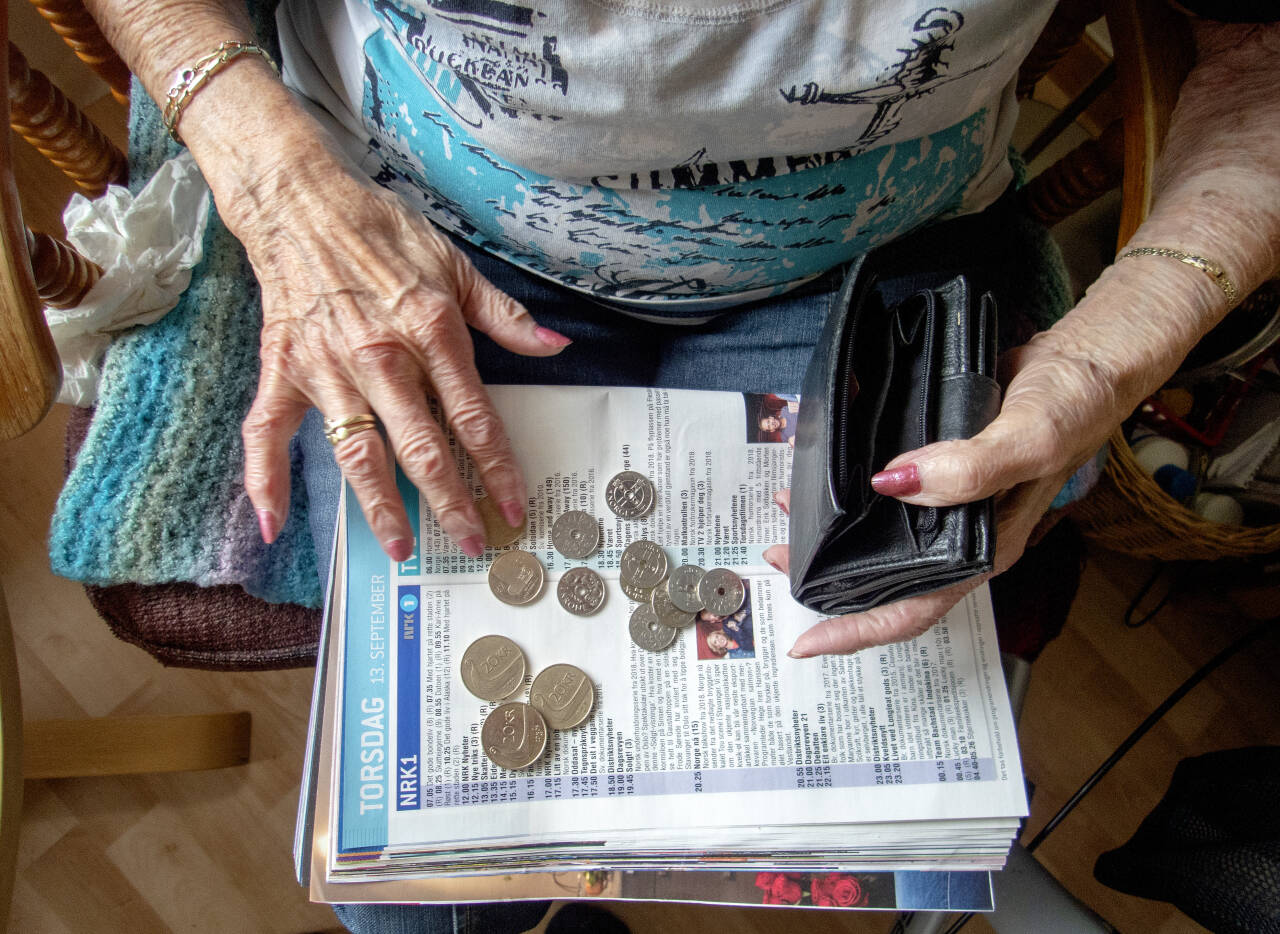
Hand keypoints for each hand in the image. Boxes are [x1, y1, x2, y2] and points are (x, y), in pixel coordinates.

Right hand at [234, 147, 569, 559]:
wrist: (302, 203)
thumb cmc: (383, 233)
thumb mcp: (456, 265)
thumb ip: (505, 316)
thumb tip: (555, 347)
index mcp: (431, 334)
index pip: (474, 417)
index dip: (497, 468)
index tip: (513, 506)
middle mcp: (381, 358)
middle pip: (421, 448)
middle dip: (449, 502)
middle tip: (470, 544)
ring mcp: (327, 369)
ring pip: (357, 452)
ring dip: (379, 506)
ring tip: (402, 548)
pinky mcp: (283, 370)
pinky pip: (268, 433)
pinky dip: (265, 479)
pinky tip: (274, 525)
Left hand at [766, 330, 1122, 656]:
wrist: (1088, 359)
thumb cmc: (1075, 407)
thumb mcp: (1030, 442)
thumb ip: (970, 469)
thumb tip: (895, 482)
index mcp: (981, 548)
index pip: (914, 609)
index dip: (858, 631)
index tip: (806, 642)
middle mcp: (959, 533)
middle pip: (884, 575)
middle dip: (829, 576)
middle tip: (778, 552)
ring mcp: (947, 500)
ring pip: (879, 529)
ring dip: (832, 524)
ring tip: (788, 502)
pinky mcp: (939, 465)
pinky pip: (887, 481)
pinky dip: (851, 477)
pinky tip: (823, 458)